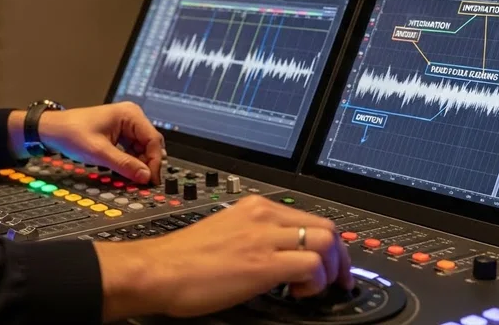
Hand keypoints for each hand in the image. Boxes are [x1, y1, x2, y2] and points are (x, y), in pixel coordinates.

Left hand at [9, 101, 164, 184]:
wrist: (53, 129)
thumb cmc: (71, 133)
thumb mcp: (99, 152)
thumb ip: (124, 165)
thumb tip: (145, 176)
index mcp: (130, 114)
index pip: (153, 140)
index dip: (154, 162)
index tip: (150, 180)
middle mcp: (131, 117)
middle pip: (150, 144)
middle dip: (147, 164)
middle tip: (143, 183)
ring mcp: (126, 125)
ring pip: (142, 149)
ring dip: (138, 164)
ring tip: (132, 179)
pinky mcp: (120, 133)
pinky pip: (132, 149)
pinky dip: (130, 161)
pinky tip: (125, 172)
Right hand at [94, 194, 353, 320]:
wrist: (158, 269)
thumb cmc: (181, 259)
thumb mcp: (225, 232)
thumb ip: (253, 236)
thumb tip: (278, 254)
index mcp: (253, 207)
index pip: (309, 215)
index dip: (329, 243)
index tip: (331, 262)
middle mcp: (263, 215)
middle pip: (327, 226)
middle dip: (340, 256)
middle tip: (338, 280)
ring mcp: (264, 237)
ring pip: (326, 241)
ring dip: (330, 270)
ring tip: (314, 288)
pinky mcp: (263, 263)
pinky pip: (311, 264)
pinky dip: (316, 281)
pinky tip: (299, 292)